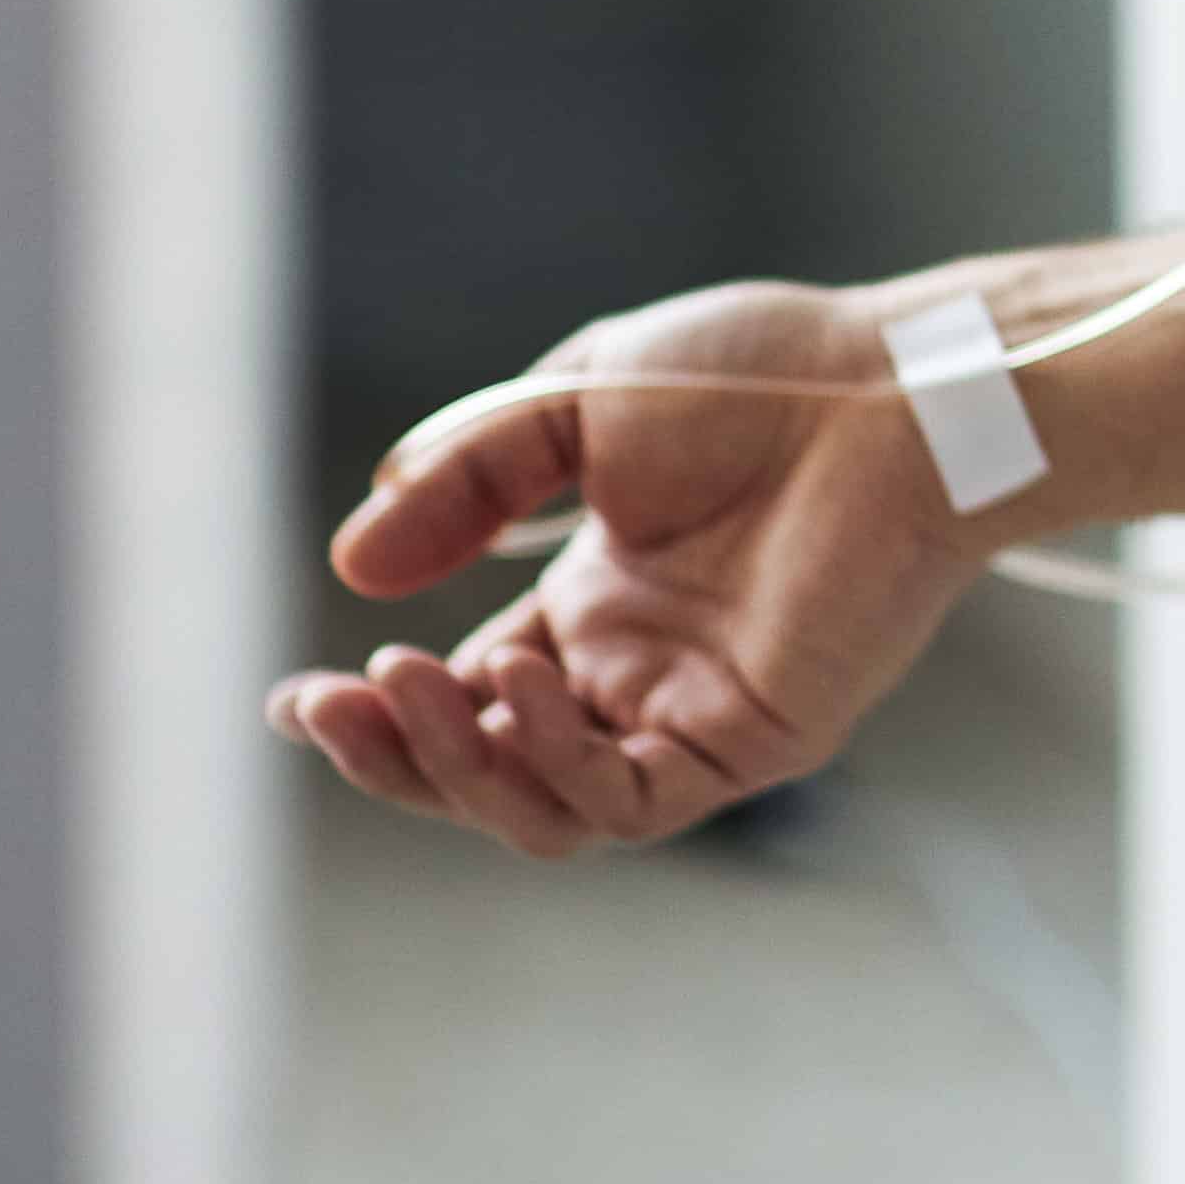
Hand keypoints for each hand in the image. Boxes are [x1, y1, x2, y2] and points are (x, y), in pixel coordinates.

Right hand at [268, 280, 991, 859]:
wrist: (891, 385)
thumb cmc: (760, 377)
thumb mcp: (573, 408)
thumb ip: (471, 481)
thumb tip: (353, 566)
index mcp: (595, 608)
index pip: (461, 696)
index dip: (374, 713)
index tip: (293, 700)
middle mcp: (636, 674)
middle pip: (482, 768)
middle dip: (390, 752)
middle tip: (323, 705)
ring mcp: (693, 712)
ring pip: (543, 806)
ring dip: (455, 765)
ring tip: (401, 685)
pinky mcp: (756, 736)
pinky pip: (634, 799)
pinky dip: (556, 764)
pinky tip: (517, 688)